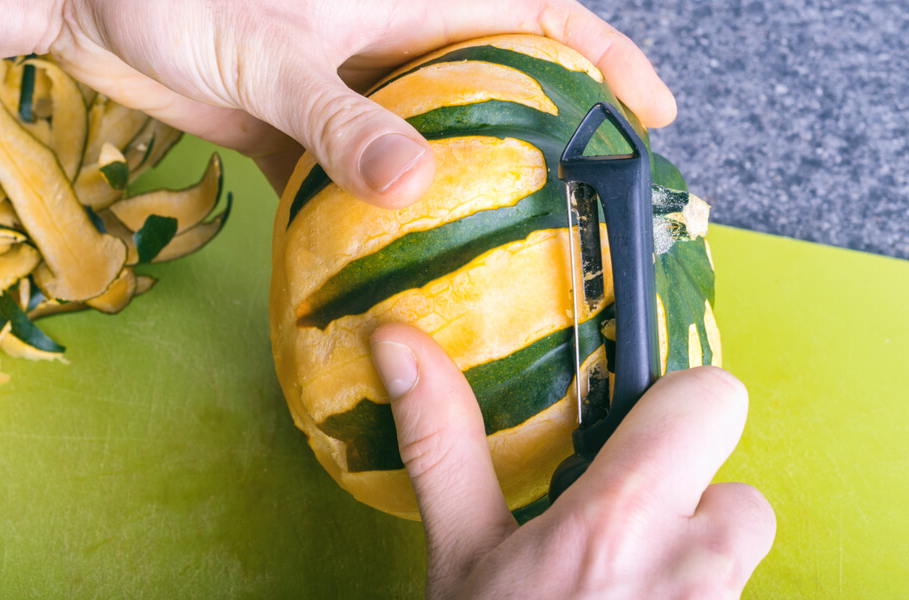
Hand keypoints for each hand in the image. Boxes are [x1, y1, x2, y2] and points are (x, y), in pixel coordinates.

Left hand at [48, 0, 676, 203]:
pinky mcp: (294, 133)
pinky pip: (350, 180)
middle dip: (544, 136)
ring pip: (423, 141)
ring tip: (506, 255)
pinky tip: (393, 268)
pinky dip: (370, 220)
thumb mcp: (269, 54)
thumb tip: (411, 188)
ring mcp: (343, 91)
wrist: (84, 4)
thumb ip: (339, 118)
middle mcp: (385, 43)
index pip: (533, 16)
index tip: (653, 111)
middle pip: (489, 87)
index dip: (601, 55)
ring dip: (459, 190)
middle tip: (588, 209)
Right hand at [369, 322, 775, 598]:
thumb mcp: (459, 555)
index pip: (712, 398)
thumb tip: (397, 338)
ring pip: (736, 561)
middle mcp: (696, 569)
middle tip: (615, 538)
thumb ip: (444, 441)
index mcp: (621, 520)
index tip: (628, 435)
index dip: (674, 407)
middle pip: (737, 493)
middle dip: (687, 506)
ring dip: (690, 568)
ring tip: (616, 596)